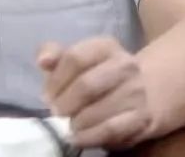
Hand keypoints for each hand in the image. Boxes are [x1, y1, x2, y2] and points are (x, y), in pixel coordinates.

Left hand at [37, 37, 153, 149]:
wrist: (136, 96)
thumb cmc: (95, 76)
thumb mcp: (73, 62)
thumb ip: (54, 56)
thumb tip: (43, 60)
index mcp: (106, 46)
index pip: (75, 58)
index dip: (56, 80)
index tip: (47, 95)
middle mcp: (125, 65)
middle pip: (87, 84)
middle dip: (65, 102)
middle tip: (56, 113)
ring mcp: (136, 91)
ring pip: (99, 109)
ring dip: (77, 121)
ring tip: (68, 125)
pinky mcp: (141, 117)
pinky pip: (111, 129)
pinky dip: (90, 136)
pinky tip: (78, 138)